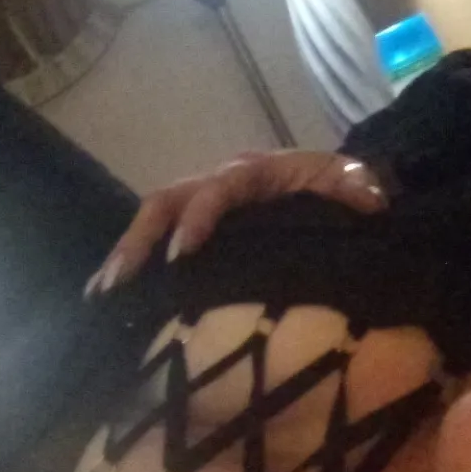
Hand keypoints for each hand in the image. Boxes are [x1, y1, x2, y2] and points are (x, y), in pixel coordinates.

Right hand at [84, 150, 386, 296]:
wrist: (341, 184)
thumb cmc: (344, 187)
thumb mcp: (354, 183)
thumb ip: (358, 191)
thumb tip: (368, 203)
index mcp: (257, 172)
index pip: (220, 189)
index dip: (200, 217)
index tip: (183, 255)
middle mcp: (222, 182)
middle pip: (169, 200)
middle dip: (142, 240)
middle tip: (120, 282)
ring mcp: (207, 203)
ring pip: (155, 218)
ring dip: (127, 254)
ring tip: (102, 293)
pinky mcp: (202, 226)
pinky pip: (161, 238)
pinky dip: (137, 264)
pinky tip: (113, 299)